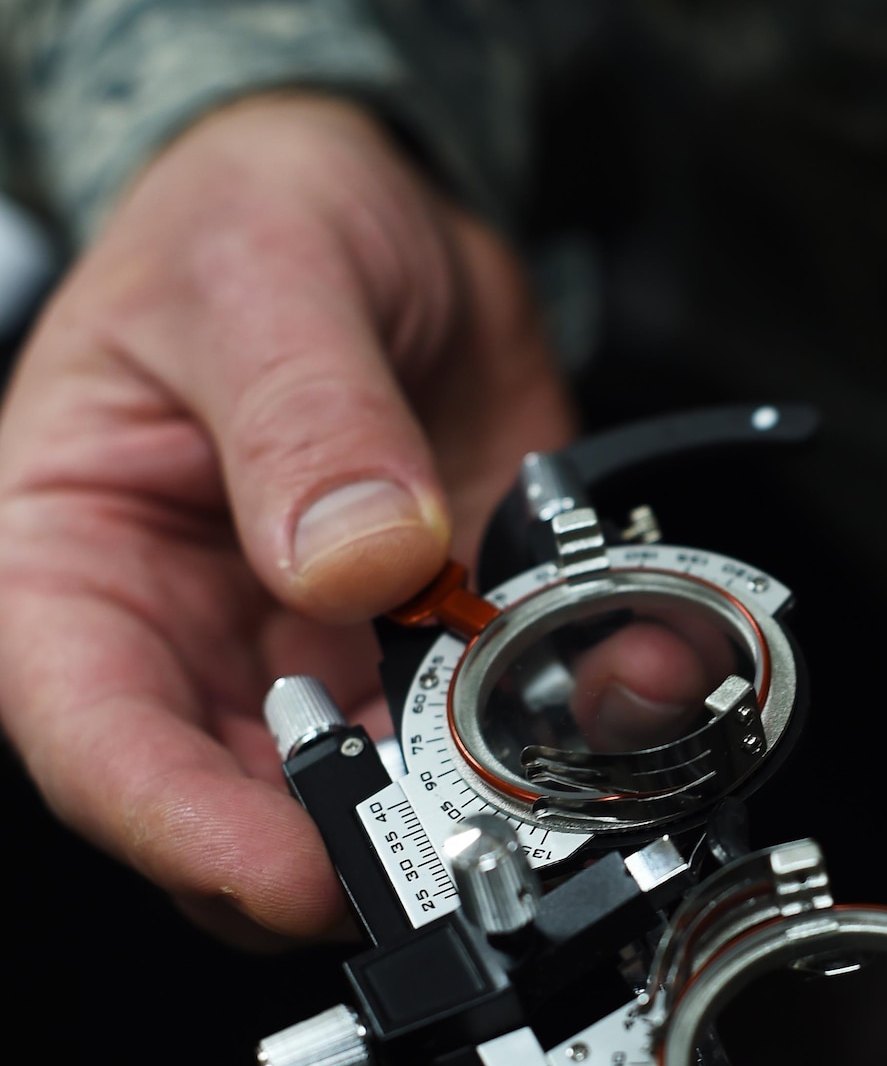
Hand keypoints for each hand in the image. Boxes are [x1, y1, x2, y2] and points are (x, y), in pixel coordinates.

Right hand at [0, 93, 575, 941]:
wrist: (380, 199)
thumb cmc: (251, 216)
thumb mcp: (261, 274)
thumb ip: (301, 414)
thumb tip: (351, 555)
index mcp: (80, 564)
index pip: (94, 741)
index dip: (184, 830)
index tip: (295, 866)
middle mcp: (197, 644)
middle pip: (247, 814)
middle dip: (365, 845)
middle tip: (473, 831)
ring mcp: (328, 661)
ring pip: (394, 797)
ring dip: (496, 794)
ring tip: (582, 727)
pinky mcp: (442, 648)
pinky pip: (505, 724)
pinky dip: (574, 718)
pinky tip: (626, 669)